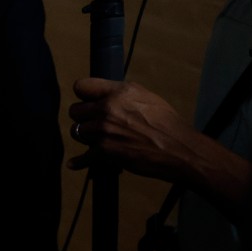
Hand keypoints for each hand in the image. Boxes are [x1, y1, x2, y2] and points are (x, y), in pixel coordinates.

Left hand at [68, 78, 251, 208]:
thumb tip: (105, 94)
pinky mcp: (105, 151)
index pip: (82, 86)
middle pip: (75, 110)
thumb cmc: (167, 124)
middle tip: (92, 123)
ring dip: (84, 136)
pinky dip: (79, 162)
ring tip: (95, 139)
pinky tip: (73, 164)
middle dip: (83, 117)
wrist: (178, 150)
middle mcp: (108, 108)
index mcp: (118, 92)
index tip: (86, 101)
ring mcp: (104, 130)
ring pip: (77, 131)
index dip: (83, 95)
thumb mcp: (146, 97)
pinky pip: (84, 156)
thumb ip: (121, 94)